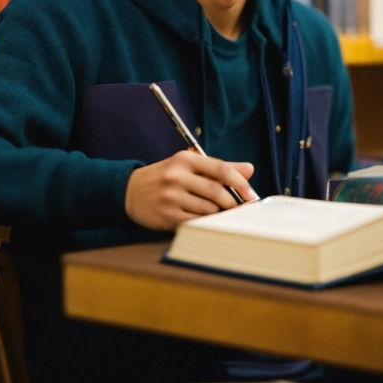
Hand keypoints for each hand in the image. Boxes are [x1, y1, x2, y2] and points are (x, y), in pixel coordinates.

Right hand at [124, 151, 255, 230]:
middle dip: (231, 202)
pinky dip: (205, 222)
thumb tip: (249, 169)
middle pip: (216, 191)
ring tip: (216, 212)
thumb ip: (219, 167)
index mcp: (185, 159)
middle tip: (237, 207)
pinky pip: (195, 222)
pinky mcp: (166, 216)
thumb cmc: (166, 177)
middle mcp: (176, 176)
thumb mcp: (188, 165)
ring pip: (208, 209)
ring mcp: (170, 197)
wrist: (130, 191)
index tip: (251, 193)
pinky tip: (203, 219)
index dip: (240, 182)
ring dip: (218, 214)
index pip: (220, 169)